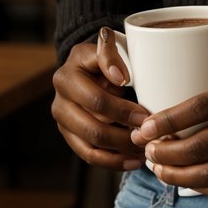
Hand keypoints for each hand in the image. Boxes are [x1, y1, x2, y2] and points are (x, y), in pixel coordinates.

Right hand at [51, 26, 150, 168]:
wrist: (90, 66)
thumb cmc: (106, 56)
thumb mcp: (107, 46)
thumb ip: (110, 54)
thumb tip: (119, 76)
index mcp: (67, 77)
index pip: (96, 101)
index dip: (122, 110)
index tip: (145, 115)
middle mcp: (59, 101)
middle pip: (93, 128)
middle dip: (124, 136)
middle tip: (148, 137)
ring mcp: (63, 121)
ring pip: (91, 146)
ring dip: (121, 151)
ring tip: (145, 151)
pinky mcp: (69, 135)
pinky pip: (89, 156)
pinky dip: (113, 162)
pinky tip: (134, 161)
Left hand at [131, 51, 207, 197]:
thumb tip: (177, 70)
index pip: (203, 106)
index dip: (169, 120)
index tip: (146, 127)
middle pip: (203, 146)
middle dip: (166, 152)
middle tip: (147, 150)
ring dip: (178, 175)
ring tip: (159, 169)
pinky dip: (204, 189)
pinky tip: (187, 181)